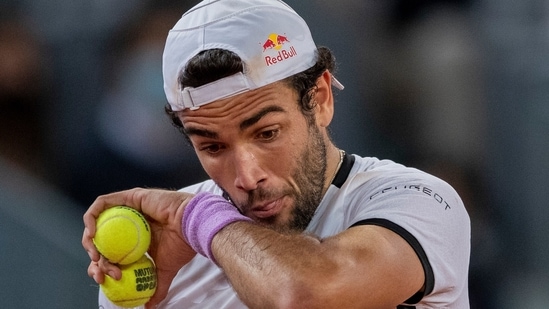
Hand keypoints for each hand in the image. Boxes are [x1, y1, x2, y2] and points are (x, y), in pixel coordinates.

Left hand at [82, 188, 196, 307]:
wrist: (191, 228)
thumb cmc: (182, 244)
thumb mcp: (165, 270)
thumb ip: (156, 286)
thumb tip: (150, 305)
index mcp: (135, 239)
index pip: (110, 251)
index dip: (100, 265)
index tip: (101, 278)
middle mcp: (130, 223)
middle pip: (101, 238)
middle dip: (94, 257)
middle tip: (99, 269)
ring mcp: (129, 209)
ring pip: (99, 221)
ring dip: (90, 239)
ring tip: (96, 254)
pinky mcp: (129, 197)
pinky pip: (103, 203)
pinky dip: (92, 217)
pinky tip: (93, 233)